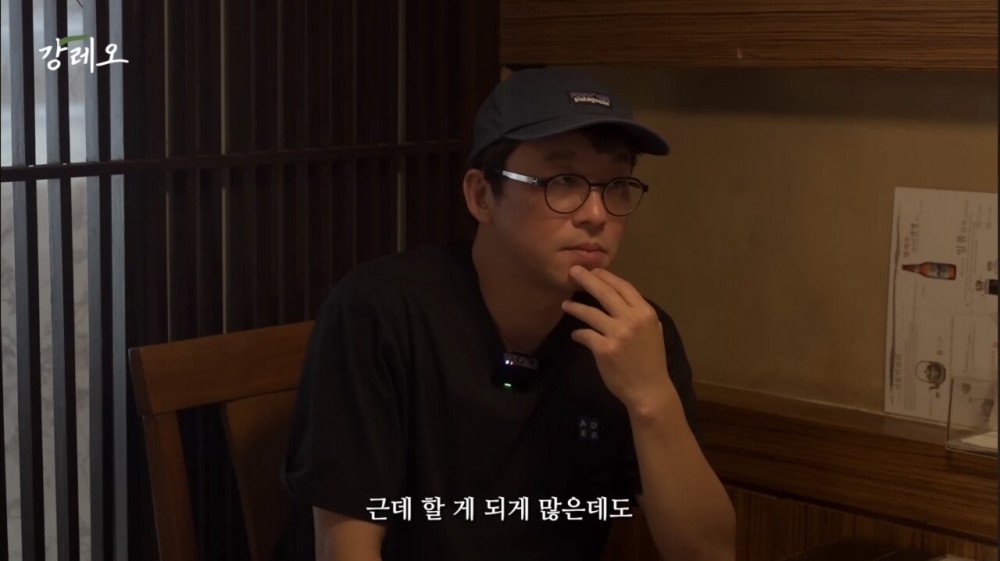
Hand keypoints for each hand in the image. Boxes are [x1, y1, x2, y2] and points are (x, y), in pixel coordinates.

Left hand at [561, 265, 674, 410]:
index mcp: (645, 313)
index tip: (594, 271)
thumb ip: (640, 315)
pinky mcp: (604, 349)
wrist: (649, 390)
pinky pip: (585, 334)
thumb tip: (623, 300)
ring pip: (590, 312)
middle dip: (587, 279)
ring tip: (565, 304)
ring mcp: (618, 334)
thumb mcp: (654, 332)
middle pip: (605, 293)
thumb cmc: (651, 362)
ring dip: (575, 307)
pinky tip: (575, 334)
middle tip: (573, 272)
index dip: (607, 277)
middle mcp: (632, 320)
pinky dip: (578, 334)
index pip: (624, 287)